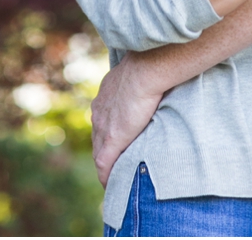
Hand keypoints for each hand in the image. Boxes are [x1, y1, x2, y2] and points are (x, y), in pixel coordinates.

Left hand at [91, 54, 163, 186]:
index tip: (118, 140)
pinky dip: (106, 175)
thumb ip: (139, 82)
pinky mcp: (112, 139)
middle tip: (116, 162)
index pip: (102, 120)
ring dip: (106, 163)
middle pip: (97, 137)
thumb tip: (153, 81)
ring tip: (115, 174)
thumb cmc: (148, 67)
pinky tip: (110, 184)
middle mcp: (99, 111)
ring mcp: (103, 126)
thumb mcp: (139, 73)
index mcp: (105, 95)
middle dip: (104, 150)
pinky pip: (103, 164)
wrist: (145, 71)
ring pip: (99, 151)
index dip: (108, 132)